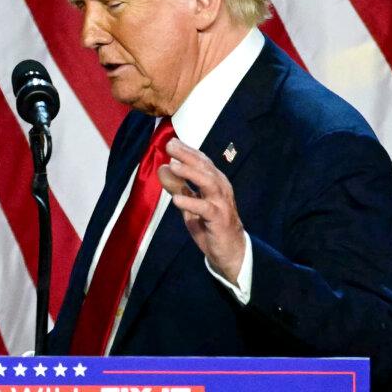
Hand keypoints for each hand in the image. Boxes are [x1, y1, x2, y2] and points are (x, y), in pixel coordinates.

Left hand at [157, 138, 246, 280]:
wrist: (229, 250)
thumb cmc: (209, 224)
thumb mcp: (190, 204)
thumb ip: (178, 186)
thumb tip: (162, 167)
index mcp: (214, 182)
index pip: (201, 161)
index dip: (187, 150)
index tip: (171, 141)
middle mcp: (220, 188)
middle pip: (205, 167)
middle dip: (187, 155)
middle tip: (170, 146)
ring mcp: (221, 203)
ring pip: (208, 183)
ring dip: (190, 173)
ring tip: (173, 166)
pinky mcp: (219, 219)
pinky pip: (205, 209)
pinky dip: (191, 203)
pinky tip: (176, 200)